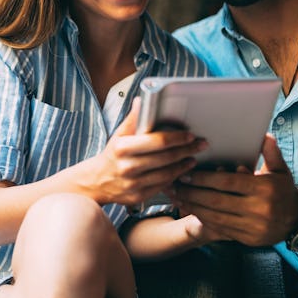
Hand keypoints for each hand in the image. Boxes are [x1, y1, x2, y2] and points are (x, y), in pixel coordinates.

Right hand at [85, 98, 207, 205]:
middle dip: (187, 150)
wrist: (97, 181)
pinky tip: (181, 171)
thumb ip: (133, 119)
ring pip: (167, 174)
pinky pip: (162, 186)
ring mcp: (133, 184)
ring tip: (192, 157)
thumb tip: (141, 100)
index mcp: (122, 148)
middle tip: (201, 144)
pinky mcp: (138, 197)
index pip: (157, 141)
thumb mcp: (119, 135)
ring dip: (183, 165)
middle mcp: (127, 167)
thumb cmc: (112, 155)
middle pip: (166, 158)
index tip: (190, 135)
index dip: (177, 138)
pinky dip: (174, 178)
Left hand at [172, 135, 297, 246]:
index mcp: (265, 189)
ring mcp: (254, 227)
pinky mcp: (249, 239)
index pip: (228, 182)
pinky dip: (204, 219)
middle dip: (193, 193)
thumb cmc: (283, 189)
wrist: (297, 220)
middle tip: (176, 184)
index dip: (204, 178)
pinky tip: (191, 210)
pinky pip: (221, 229)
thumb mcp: (281, 169)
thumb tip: (264, 134)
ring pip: (216, 217)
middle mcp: (259, 210)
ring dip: (193, 207)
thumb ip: (271, 152)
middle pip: (217, 201)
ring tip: (177, 197)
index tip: (187, 173)